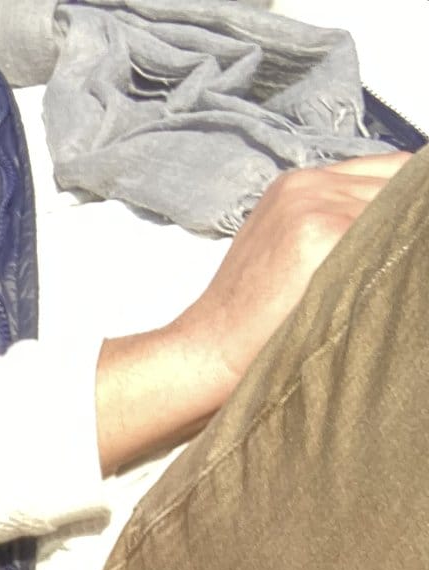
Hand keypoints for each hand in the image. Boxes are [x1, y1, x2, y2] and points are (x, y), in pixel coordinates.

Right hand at [96, 152, 411, 474]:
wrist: (210, 350)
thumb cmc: (248, 316)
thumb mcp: (284, 246)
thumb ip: (332, 218)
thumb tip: (399, 220)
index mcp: (297, 184)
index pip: (391, 170)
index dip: (408, 204)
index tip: (408, 236)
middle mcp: (308, 184)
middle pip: (402, 184)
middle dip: (408, 225)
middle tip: (397, 266)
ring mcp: (316, 204)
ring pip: (402, 209)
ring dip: (404, 244)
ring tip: (380, 281)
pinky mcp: (324, 231)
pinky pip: (393, 233)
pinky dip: (399, 260)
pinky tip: (378, 288)